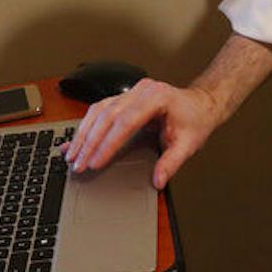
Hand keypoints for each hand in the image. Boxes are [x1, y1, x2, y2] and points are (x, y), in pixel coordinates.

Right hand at [62, 79, 219, 189]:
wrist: (199, 104)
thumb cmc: (195, 121)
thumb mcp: (189, 144)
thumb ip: (172, 163)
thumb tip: (157, 180)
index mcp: (158, 98)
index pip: (126, 121)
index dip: (108, 143)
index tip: (95, 162)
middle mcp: (142, 91)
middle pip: (108, 115)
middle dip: (89, 142)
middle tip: (77, 164)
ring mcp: (132, 91)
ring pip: (99, 110)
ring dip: (83, 133)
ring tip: (72, 155)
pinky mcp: (124, 97)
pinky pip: (101, 109)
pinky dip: (86, 126)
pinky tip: (76, 140)